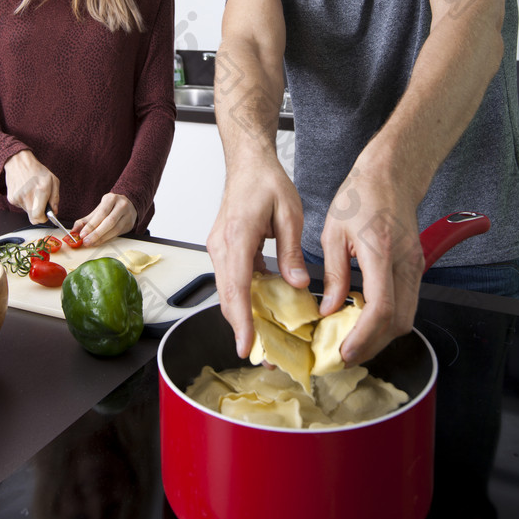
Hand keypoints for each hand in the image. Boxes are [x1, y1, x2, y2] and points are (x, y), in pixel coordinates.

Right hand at [4, 150, 59, 223]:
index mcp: (41, 191)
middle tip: (41, 205)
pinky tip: (25, 191)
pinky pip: (21, 206)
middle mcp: (28, 196)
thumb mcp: (53, 180)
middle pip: (33, 218)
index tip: (46, 215)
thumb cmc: (37, 171)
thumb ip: (55, 198)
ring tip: (32, 193)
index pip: (38, 216)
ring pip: (27, 211)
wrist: (19, 163)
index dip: (43, 218)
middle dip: (38, 214)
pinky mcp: (11, 198)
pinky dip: (25, 202)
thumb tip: (54, 212)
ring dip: (32, 206)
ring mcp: (18, 198)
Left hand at [72, 193, 136, 246]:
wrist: (127, 204)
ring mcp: (128, 215)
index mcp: (111, 198)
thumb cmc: (109, 208)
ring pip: (115, 229)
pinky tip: (100, 242)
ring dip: (102, 238)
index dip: (91, 225)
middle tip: (86, 241)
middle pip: (110, 222)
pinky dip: (107, 239)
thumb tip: (73, 231)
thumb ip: (85, 220)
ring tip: (91, 243)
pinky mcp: (130, 224)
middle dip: (96, 234)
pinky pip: (118, 233)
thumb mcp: (97, 210)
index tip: (82, 234)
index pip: (101, 213)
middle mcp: (122, 205)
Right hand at [207, 156, 307, 357]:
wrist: (247, 163)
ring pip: (229, 292)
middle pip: (228, 297)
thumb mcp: (289, 213)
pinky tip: (262, 313)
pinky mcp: (225, 250)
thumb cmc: (265, 181)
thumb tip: (298, 284)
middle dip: (243, 329)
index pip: (237, 287)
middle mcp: (222, 246)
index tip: (247, 346)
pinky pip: (233, 281)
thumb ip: (291, 251)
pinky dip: (245, 300)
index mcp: (237, 236)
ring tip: (264, 341)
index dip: (242, 321)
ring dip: (243, 317)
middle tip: (263, 355)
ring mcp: (220, 248)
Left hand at [320, 163, 424, 366]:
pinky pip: (407, 303)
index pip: (380, 308)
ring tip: (352, 341)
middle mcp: (405, 263)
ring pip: (406, 317)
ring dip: (381, 335)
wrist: (391, 175)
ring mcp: (415, 266)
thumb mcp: (333, 232)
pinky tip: (365, 319)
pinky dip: (387, 319)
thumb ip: (333, 274)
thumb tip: (328, 308)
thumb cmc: (361, 195)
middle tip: (345, 354)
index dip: (364, 336)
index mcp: (380, 251)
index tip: (345, 351)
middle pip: (399, 322)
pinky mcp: (416, 267)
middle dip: (373, 345)